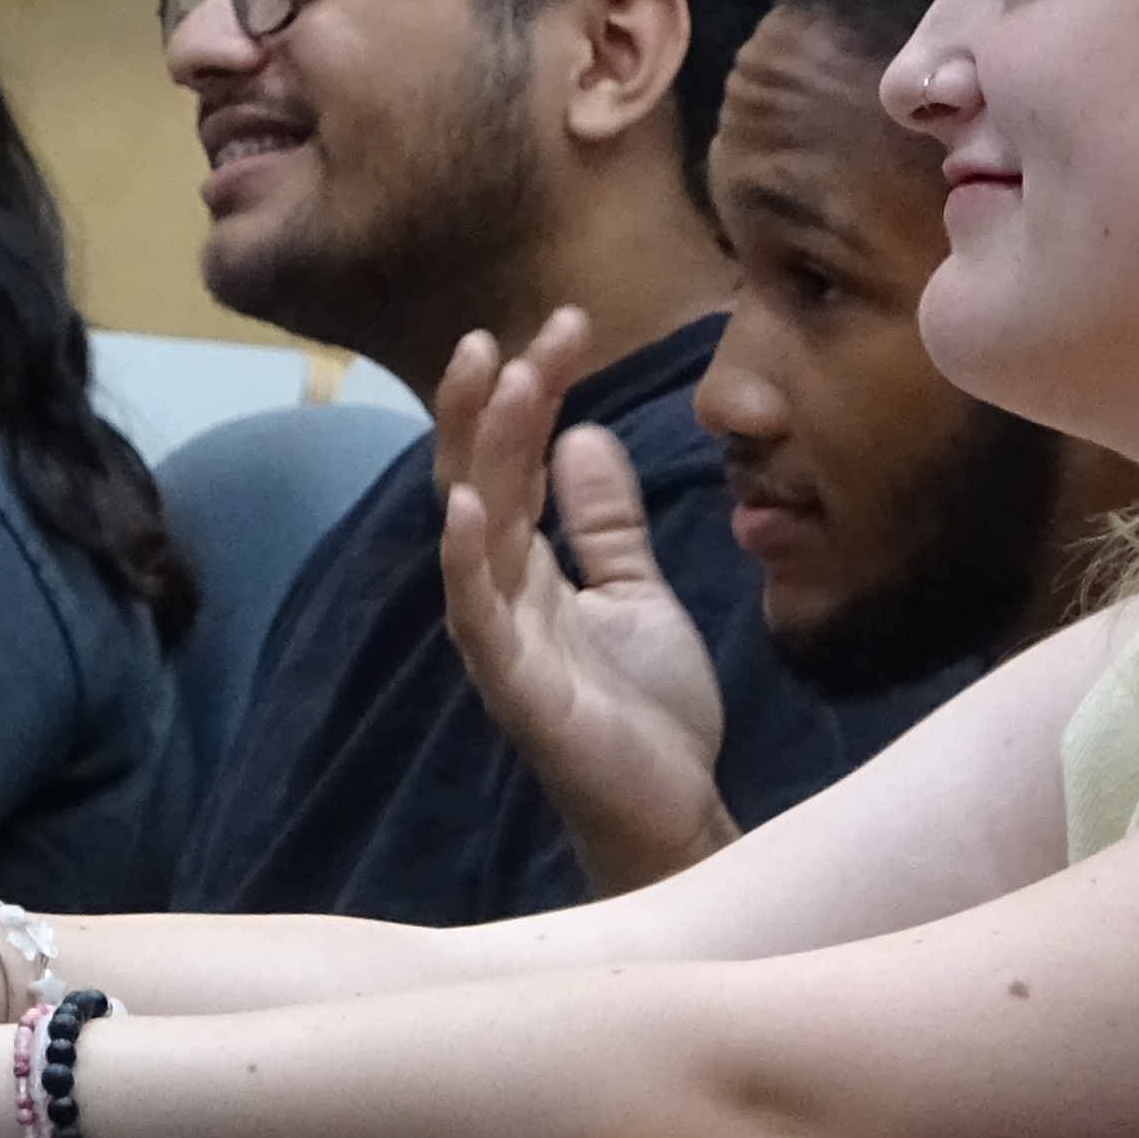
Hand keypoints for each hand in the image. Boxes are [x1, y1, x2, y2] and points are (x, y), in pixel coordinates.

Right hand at [434, 310, 738, 894]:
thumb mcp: (635, 591)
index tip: (565, 323)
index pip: (514, 460)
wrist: (672, 813)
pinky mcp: (517, 688)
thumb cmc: (644, 713)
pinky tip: (470, 506)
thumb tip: (583, 434)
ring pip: (476, 527)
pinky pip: (478, 617)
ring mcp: (501, 639)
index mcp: (528, 567)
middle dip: (490, 404)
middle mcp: (500, 592)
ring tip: (498, 378)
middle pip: (479, 478)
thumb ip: (605, 521)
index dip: (530, 392)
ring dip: (484, 451)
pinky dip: (466, 560)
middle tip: (511, 333)